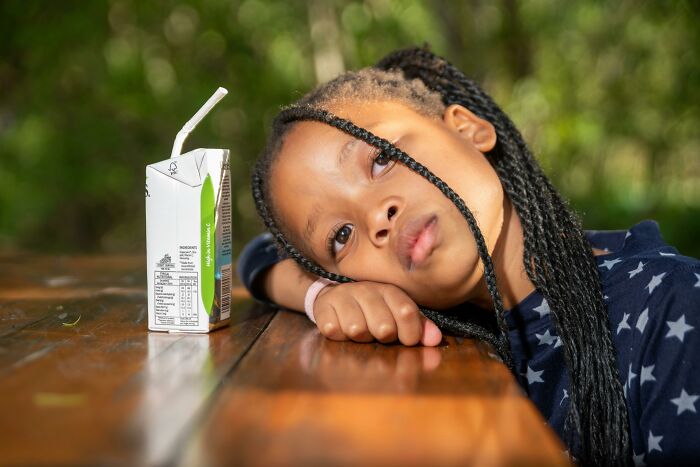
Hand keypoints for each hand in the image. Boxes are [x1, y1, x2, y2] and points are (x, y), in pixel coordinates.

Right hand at [311, 281, 441, 346]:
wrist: (334, 296)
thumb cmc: (372, 310)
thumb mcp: (396, 313)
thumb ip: (418, 326)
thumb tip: (436, 339)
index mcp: (390, 292)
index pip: (406, 311)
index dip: (411, 332)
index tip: (407, 340)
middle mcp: (367, 291)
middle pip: (384, 326)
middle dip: (384, 337)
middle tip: (379, 335)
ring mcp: (343, 298)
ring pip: (357, 329)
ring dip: (361, 337)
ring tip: (360, 331)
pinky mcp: (323, 308)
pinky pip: (333, 329)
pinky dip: (338, 334)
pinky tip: (340, 328)